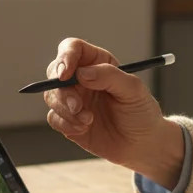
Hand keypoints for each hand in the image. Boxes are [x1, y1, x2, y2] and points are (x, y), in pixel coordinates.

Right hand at [44, 38, 183, 186]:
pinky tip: (84, 129)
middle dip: (62, 90)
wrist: (142, 144)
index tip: (65, 74)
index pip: (72, 48)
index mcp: (98, 62)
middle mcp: (82, 78)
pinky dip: (66, 124)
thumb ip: (110, 76)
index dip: (64, 57)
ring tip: (89, 120)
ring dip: (66, 110)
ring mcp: (73, 99)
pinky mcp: (68, 120)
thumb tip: (82, 73)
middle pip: (55, 72)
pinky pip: (53, 118)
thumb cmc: (141, 112)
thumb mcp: (133, 90)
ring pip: (51, 96)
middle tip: (77, 106)